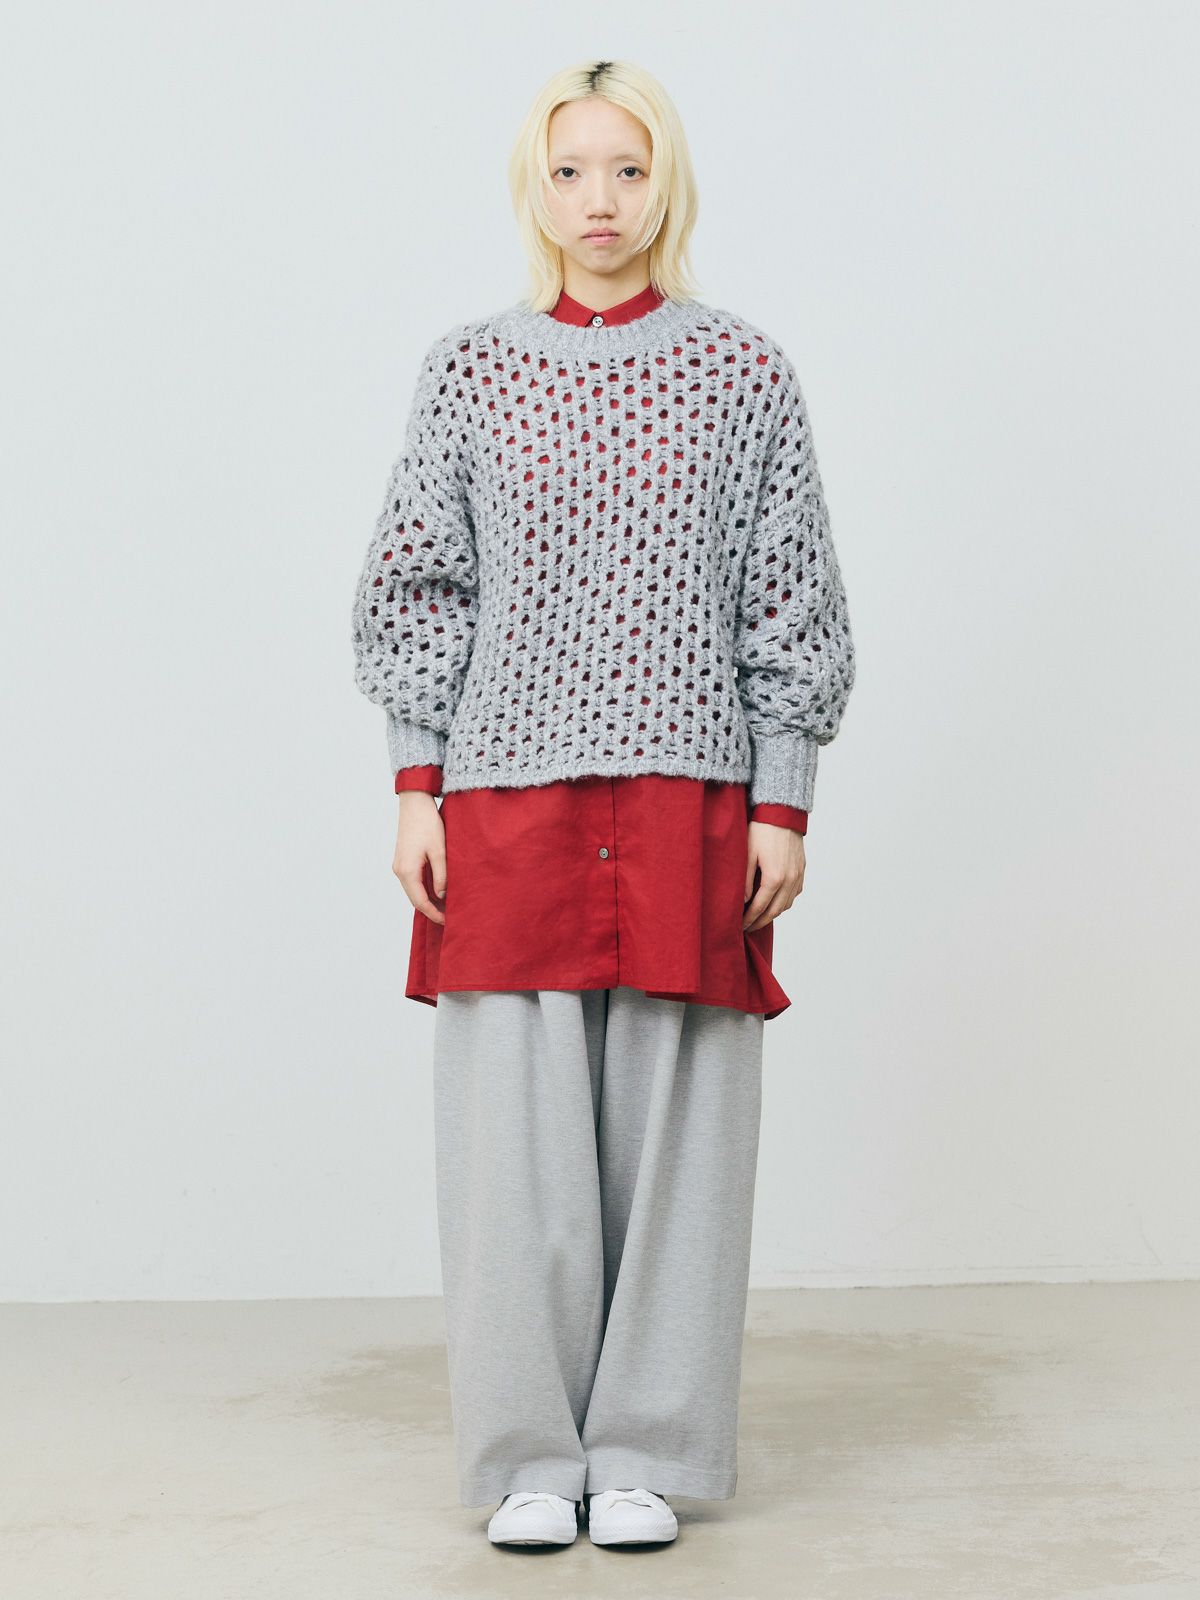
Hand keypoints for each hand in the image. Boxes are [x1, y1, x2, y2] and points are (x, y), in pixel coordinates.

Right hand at [393, 792, 446, 924]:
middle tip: (448, 917)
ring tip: (445, 906)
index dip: (434, 913)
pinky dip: (424, 889)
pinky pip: (412, 881)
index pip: (420, 901)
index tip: (447, 921)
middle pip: (415, 898)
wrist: (414, 803)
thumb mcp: (440, 851)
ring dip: (427, 899)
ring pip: (413, 890)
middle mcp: (399, 870)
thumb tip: (442, 895)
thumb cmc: (428, 823)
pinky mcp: (403, 859)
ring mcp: (399, 865)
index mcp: (407, 871)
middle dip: (431, 909)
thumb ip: (441, 875)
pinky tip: (437, 890)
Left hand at [742, 820, 804, 931]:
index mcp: (774, 877)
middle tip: (748, 927)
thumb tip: (743, 901)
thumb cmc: (761, 830)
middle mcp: (790, 880)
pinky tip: (774, 901)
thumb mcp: (747, 854)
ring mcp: (798, 875)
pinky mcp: (802, 870)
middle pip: (775, 911)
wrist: (782, 813)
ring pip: (787, 904)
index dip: (749, 919)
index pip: (760, 907)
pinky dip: (784, 902)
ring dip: (773, 913)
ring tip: (759, 917)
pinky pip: (794, 893)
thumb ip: (744, 880)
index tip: (740, 926)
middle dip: (760, 921)